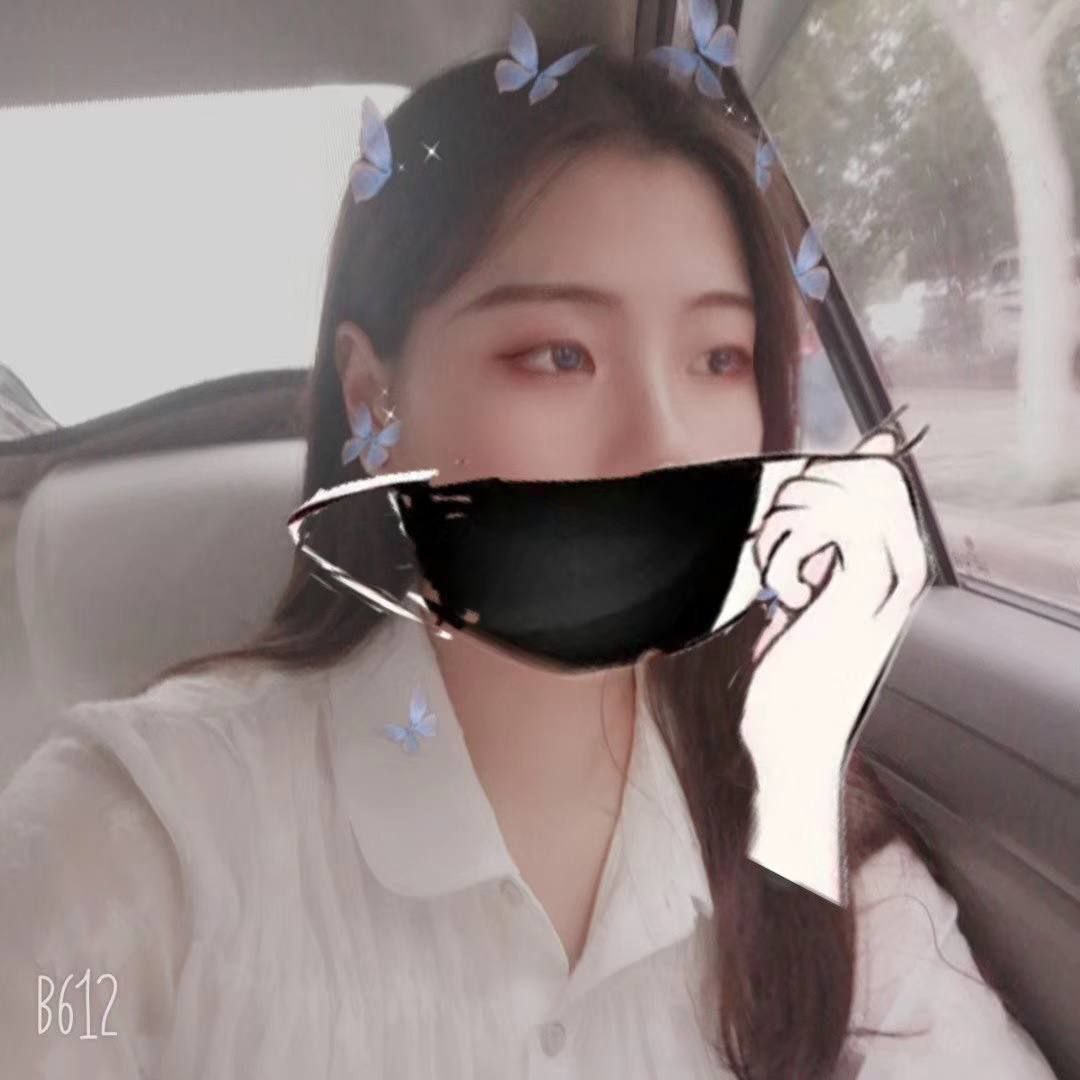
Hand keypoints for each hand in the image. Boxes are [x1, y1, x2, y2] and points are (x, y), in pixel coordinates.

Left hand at [739, 428, 931, 902]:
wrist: (788, 746)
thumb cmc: (788, 679)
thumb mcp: (797, 605)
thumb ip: (805, 554)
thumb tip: (798, 507)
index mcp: (886, 571)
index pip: (883, 483)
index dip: (841, 470)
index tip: (795, 502)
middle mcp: (897, 572)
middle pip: (875, 477)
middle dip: (812, 486)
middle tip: (775, 535)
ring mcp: (883, 584)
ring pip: (853, 493)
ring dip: (794, 514)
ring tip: (772, 561)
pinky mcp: (856, 598)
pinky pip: (836, 526)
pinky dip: (792, 541)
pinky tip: (779, 586)